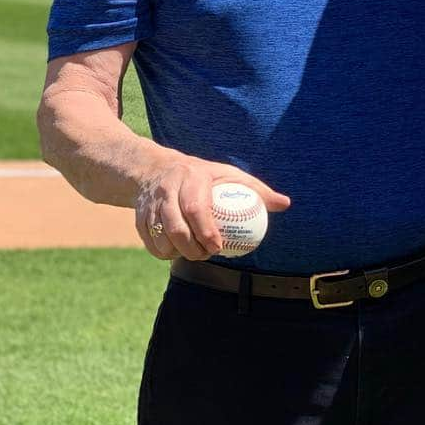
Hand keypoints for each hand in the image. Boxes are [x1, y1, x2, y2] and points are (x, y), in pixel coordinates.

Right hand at [134, 153, 289, 261]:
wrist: (156, 169)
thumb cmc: (204, 176)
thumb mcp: (230, 175)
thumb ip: (257, 190)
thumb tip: (285, 203)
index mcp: (192, 178)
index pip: (196, 208)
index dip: (206, 231)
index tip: (218, 247)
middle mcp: (167, 189)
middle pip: (174, 226)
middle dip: (190, 247)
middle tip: (206, 255)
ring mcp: (149, 204)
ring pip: (159, 237)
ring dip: (176, 252)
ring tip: (193, 253)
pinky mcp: (138, 216)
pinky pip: (149, 242)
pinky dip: (161, 252)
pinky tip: (175, 252)